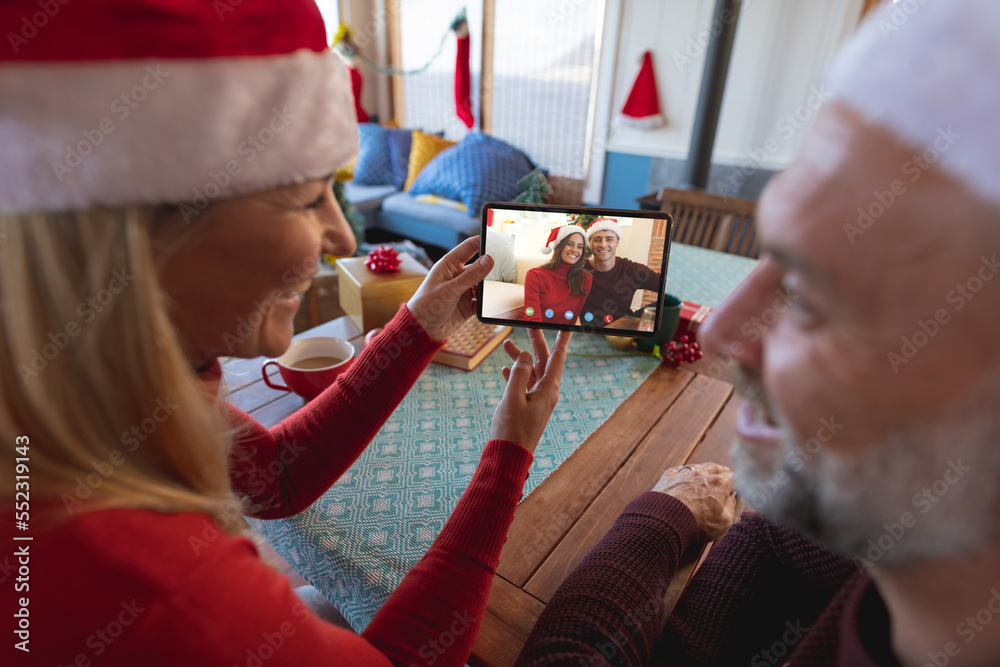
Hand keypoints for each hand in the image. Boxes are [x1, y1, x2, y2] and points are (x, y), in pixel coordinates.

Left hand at [406, 237, 493, 341]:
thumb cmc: (427, 305)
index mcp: (449, 265)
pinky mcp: (468, 305)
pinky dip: (489, 302)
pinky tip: (494, 303)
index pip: (469, 248)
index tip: (498, 239)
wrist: (422, 331)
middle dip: (492, 266)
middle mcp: (457, 276)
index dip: (482, 241)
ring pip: (483, 284)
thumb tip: (489, 260)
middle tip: (508, 266)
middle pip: (479, 266)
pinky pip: (483, 301)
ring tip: (503, 286)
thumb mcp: (450, 289)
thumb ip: (471, 276)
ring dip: (491, 286)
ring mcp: (463, 290)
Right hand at [490, 329, 571, 454]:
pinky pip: (524, 384)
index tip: (567, 324)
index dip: (561, 339)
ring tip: (505, 344)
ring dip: (520, 358)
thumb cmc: (512, 429)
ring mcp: (537, 399)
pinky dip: (515, 374)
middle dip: (536, 341)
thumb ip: (519, 373)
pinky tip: (504, 369)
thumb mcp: (512, 397)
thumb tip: (526, 355)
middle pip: (543, 360)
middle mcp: (546, 392)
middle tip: (530, 323)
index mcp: (548, 389)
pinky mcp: (527, 407)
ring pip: (531, 371)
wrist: (509, 456)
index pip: (558, 357)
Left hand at [653, 463, 735, 541]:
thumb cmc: (697, 524)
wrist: (665, 521)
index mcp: (718, 484)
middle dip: (721, 470)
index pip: (731, 477)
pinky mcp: (668, 477)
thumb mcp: (723, 522)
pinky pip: (678, 469)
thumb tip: (732, 498)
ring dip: (703, 469)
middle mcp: (701, 475)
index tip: (735, 484)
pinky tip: (683, 475)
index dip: (735, 481)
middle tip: (724, 472)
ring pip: (697, 466)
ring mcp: (683, 474)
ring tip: (705, 471)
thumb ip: (731, 508)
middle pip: (714, 467)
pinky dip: (683, 472)